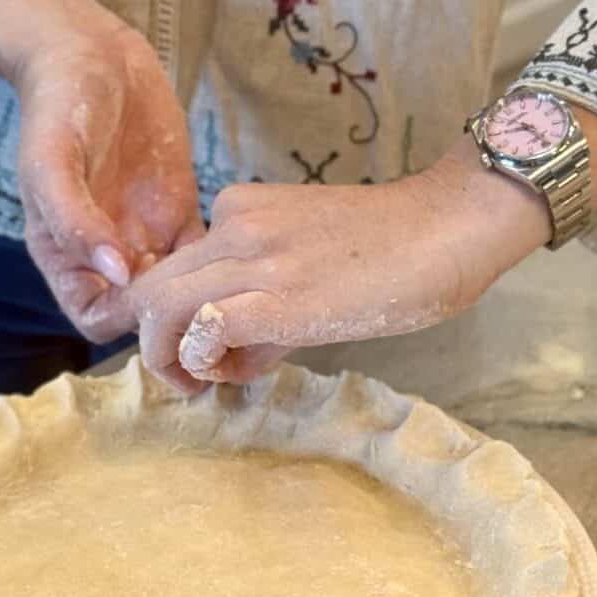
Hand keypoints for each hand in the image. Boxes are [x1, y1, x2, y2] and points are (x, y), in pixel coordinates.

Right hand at [15, 18, 202, 342]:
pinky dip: (221, 257)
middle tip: (204, 293)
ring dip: (201, 291)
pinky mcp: (179, 212)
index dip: (122, 321)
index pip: (94, 317)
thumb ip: (75, 223)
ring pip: (178, 289)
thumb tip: (118, 275)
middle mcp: (108, 256)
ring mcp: (146, 236)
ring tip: (226, 274)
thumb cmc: (57, 108)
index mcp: (68, 256)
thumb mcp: (50, 164)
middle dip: (172, 315)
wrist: (91, 51)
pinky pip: (205, 252)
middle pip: (143, 313)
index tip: (154, 301)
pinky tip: (234, 243)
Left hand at [131, 139, 551, 392]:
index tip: (195, 354)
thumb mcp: (303, 271)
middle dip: (153, 344)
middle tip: (186, 379)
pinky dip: (198, 359)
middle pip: (150, 289)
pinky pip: (204, 327)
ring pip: (162, 307)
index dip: (169, 322)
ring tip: (199, 384)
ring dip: (167, 358)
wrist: (447, 227)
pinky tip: (223, 372)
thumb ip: (259, 311)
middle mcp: (232, 225)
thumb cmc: (388, 253)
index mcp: (236, 212)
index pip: (171, 272)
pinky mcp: (278, 295)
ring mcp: (253, 256)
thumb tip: (228, 359)